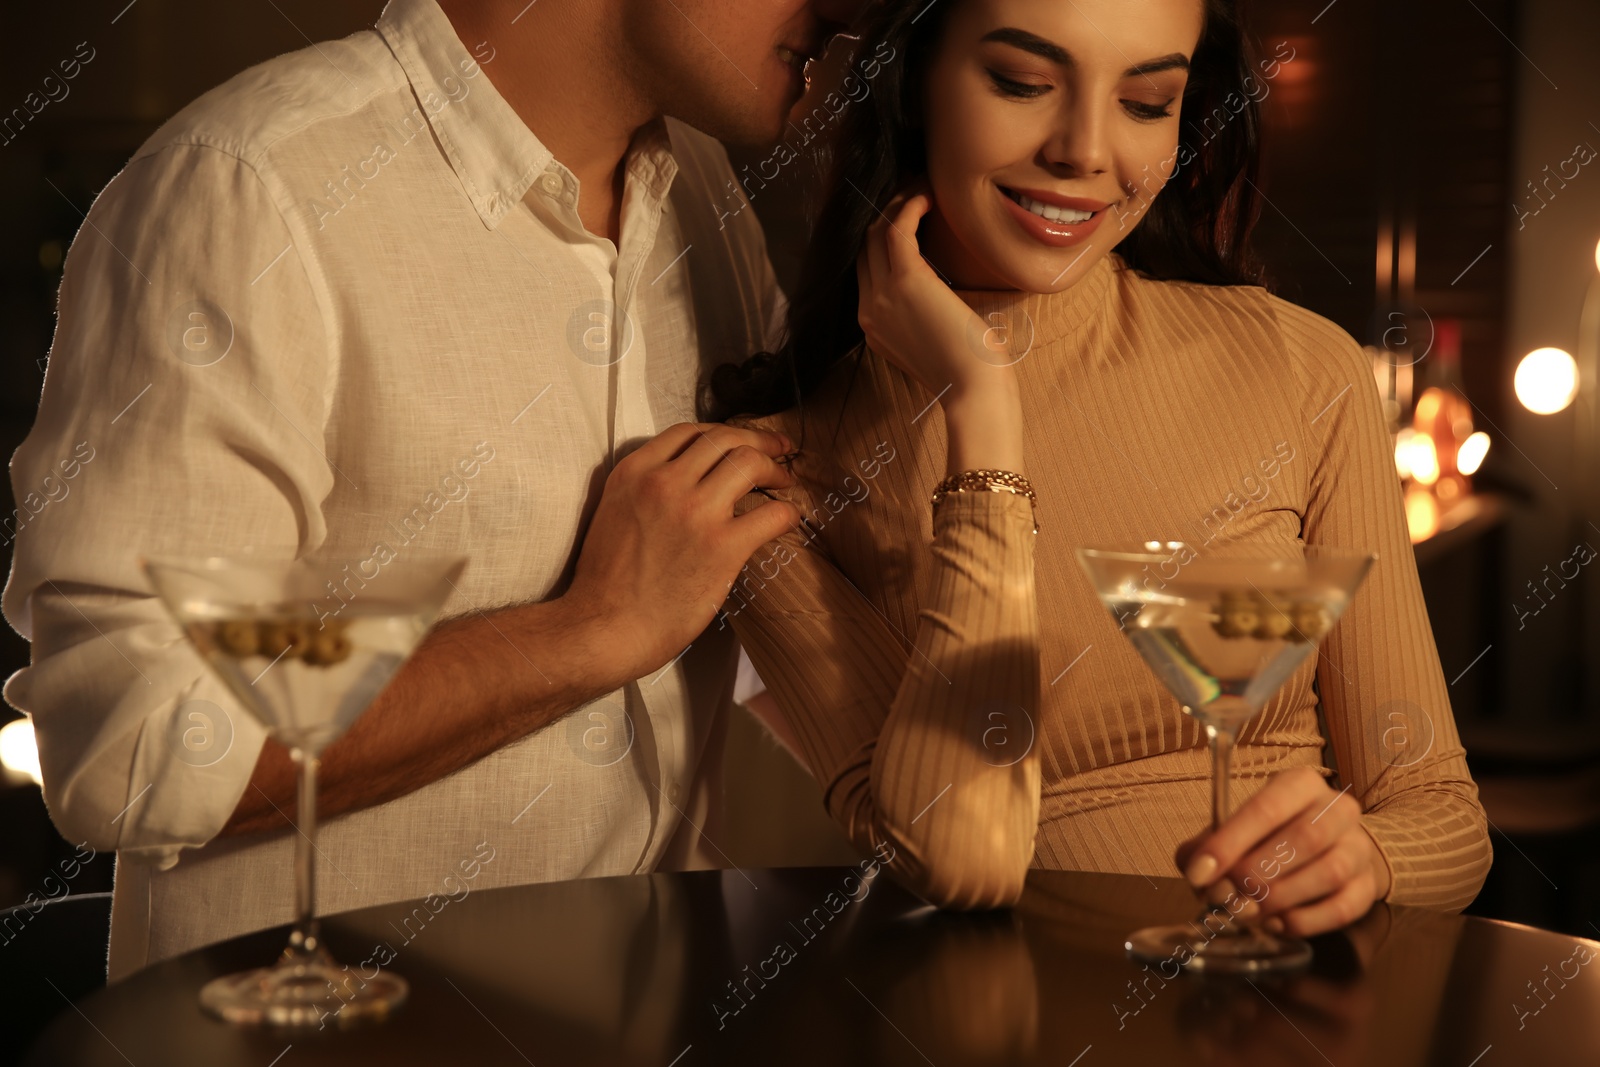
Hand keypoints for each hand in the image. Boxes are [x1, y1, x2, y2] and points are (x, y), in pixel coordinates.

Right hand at [564, 423, 799, 684]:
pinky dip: (787, 512)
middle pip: (724, 439)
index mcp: (634, 472)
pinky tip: (787, 519)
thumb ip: (643, 488)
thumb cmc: (606, 583)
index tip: (740, 441)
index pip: (689, 432)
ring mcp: (695, 512)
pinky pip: (771, 514)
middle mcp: (664, 482)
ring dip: (775, 468)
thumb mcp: (613, 512)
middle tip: (779, 451)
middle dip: (758, 441)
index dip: (723, 433)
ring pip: (749, 462)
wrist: (604, 627)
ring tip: (783, 482)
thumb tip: (686, 481)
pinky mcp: (722, 546)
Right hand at [854, 180, 1019, 406]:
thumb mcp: (932, 342)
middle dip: (885, 211)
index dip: (881, 235)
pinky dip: (910, 207)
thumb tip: (938, 293)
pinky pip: (895, 230)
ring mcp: (881, 296)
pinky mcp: (905, 281)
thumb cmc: (968, 371)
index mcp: (873, 326)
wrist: (973, 389)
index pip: (867, 269)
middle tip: (912, 187)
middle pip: (864, 246)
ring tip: (922, 184)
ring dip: (897, 202)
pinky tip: (928, 196)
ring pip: (874, 232)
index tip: (904, 212)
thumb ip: (922, 317)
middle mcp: (868, 310)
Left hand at [1174, 767, 1392, 937]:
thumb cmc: (1271, 836)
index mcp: (1300, 784)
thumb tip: (1200, 875)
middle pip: (1304, 838)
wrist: (1330, 847)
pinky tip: (1276, 924)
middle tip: (1229, 896)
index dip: (1229, 843)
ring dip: (1281, 897)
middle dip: (1257, 872)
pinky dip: (1306, 920)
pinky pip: (1343, 907)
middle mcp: (1337, 809)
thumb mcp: (1235, 831)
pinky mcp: (1367, 885)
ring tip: (1249, 910)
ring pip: (1328, 872)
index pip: (1265, 808)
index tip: (1201, 873)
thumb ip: (1208, 848)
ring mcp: (1358, 847)